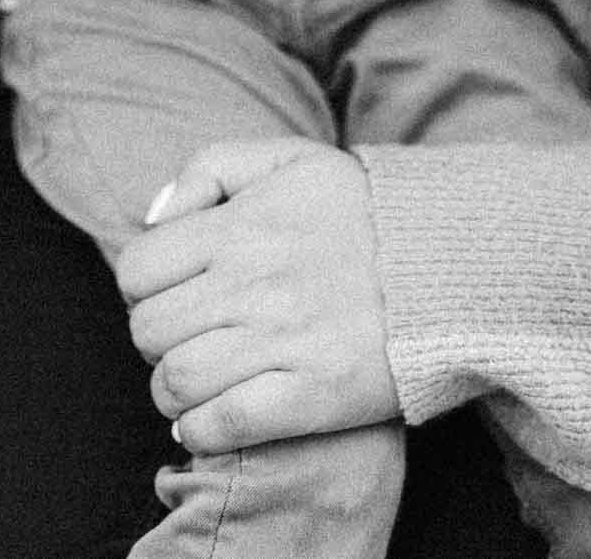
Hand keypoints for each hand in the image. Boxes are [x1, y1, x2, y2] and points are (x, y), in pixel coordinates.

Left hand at [115, 141, 399, 453]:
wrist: (453, 265)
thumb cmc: (362, 209)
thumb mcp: (288, 158)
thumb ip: (210, 168)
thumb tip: (153, 215)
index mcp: (240, 226)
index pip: (137, 269)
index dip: (142, 287)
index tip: (167, 294)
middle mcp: (252, 283)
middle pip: (149, 330)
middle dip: (154, 339)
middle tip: (182, 339)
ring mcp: (282, 341)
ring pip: (177, 381)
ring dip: (171, 390)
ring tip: (193, 383)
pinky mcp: (314, 396)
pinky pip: (226, 424)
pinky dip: (201, 431)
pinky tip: (207, 422)